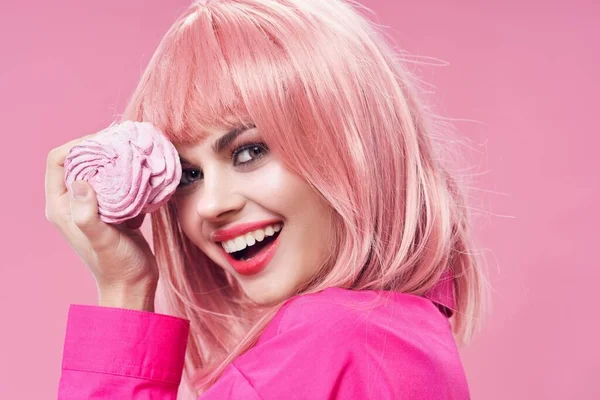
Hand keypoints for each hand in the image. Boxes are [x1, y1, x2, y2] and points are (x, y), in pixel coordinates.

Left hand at [45, 135, 158, 310]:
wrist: (133, 286)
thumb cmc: (115, 267)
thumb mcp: (101, 240)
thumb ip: (87, 214)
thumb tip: (80, 182)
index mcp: (62, 206)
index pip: (59, 161)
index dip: (78, 145)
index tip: (105, 141)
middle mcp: (75, 203)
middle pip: (81, 160)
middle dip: (101, 148)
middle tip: (125, 142)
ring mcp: (95, 206)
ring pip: (101, 170)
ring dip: (118, 159)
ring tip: (137, 152)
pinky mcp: (114, 210)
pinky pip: (119, 183)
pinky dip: (131, 174)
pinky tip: (146, 171)